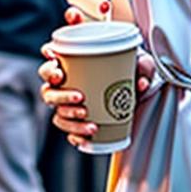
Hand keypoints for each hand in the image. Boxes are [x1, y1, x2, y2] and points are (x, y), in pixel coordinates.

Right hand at [39, 6, 153, 146]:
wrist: (135, 90)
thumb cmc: (130, 68)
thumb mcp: (139, 62)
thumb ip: (142, 66)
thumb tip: (141, 82)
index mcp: (73, 61)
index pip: (51, 54)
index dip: (48, 57)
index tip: (56, 62)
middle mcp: (66, 83)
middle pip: (48, 88)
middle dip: (60, 94)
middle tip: (79, 96)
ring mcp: (68, 104)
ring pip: (57, 112)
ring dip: (70, 116)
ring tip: (88, 117)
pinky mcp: (77, 121)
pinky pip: (69, 131)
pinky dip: (77, 135)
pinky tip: (88, 137)